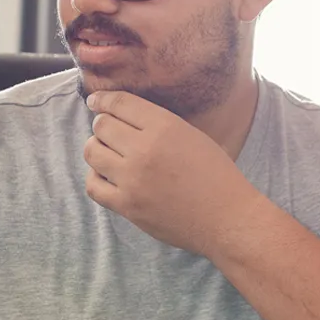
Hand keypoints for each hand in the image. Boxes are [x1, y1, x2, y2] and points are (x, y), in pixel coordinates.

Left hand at [82, 91, 263, 257]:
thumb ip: (159, 124)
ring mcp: (132, 179)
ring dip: (97, 149)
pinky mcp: (127, 205)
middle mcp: (145, 149)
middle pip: (101, 126)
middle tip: (110, 132)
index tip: (95, 101)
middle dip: (103, 125)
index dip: (102, 100)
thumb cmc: (216, 176)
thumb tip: (125, 117)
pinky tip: (107, 177)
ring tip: (108, 153)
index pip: (119, 103)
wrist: (226, 219)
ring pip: (92, 152)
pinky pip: (93, 186)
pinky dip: (96, 178)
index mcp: (165, 127)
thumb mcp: (193, 135)